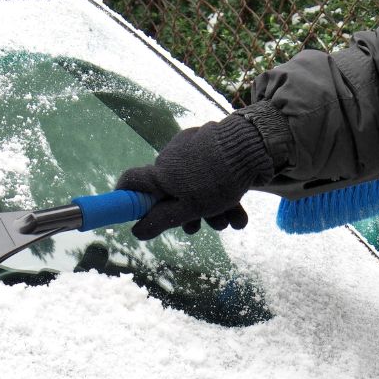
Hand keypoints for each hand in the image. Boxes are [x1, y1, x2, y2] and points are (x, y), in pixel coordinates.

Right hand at [116, 113, 273, 239]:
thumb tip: (135, 232)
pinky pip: (212, 174)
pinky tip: (240, 211)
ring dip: (215, 209)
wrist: (251, 146)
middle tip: (208, 225)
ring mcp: (193, 150)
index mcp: (161, 172)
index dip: (127, 197)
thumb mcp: (188, 208)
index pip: (132, 181)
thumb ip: (161, 220)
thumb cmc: (215, 180)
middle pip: (173, 192)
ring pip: (198, 186)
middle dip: (192, 214)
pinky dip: (225, 193)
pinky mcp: (212, 146)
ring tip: (232, 220)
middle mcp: (171, 158)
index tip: (132, 213)